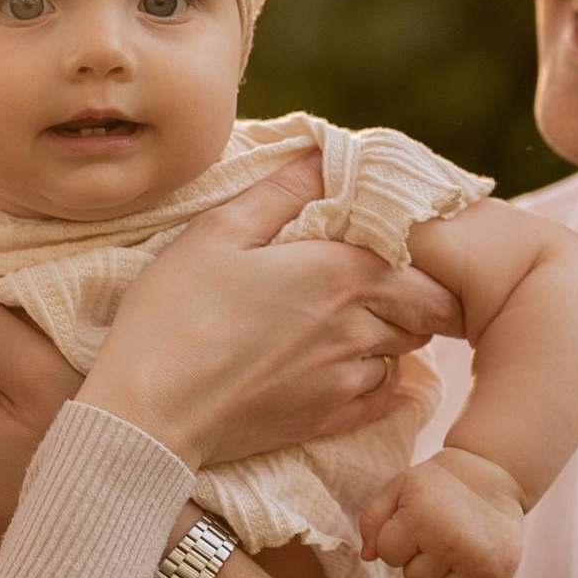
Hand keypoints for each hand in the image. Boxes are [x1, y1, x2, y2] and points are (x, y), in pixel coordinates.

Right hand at [80, 155, 464, 470]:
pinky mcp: (326, 421)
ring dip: (391, 337)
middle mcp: (358, 328)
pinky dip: (375, 380)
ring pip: (403, 355)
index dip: (424, 260)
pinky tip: (342, 366)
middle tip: (383, 283)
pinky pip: (379, 399)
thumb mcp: (220, 231)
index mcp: (342, 273)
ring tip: (353, 321)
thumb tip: (324, 156)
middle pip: (427, 315)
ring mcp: (345, 380)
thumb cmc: (176, 312)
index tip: (399, 248)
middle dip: (416, 298)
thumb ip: (282, 191)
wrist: (149, 410)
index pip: (428, 270)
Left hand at [360, 446, 526, 577]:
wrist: (491, 470)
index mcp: (420, 519)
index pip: (388, 556)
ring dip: (447, 576)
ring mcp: (479, 559)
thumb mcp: (399, 487)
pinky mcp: (503, 570)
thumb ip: (373, 519)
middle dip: (422, 558)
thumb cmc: (438, 483)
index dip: (398, 540)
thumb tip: (368, 557)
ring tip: (458, 545)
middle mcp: (450, 542)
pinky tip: (477, 562)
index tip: (415, 522)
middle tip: (439, 531)